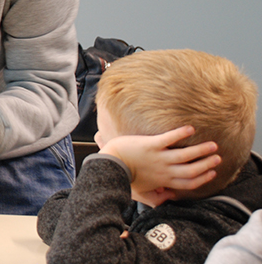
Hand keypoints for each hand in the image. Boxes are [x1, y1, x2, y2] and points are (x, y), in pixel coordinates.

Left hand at [98, 125, 219, 204]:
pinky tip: (191, 128)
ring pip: (186, 155)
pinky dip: (180, 134)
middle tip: (218, 158)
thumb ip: (155, 198)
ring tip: (213, 145)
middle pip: (192, 170)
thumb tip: (168, 197)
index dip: (203, 178)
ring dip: (201, 150)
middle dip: (207, 164)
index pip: (188, 182)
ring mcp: (159, 157)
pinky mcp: (151, 144)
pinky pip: (169, 138)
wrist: (109, 165)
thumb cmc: (124, 178)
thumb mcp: (141, 193)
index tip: (212, 173)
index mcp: (163, 181)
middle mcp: (165, 170)